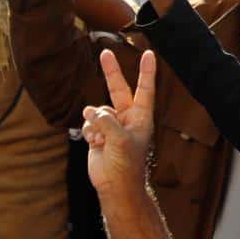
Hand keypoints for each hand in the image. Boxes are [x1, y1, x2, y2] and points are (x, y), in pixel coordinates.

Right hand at [82, 48, 155, 196]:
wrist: (114, 185)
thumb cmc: (126, 164)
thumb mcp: (120, 140)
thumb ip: (107, 121)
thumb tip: (92, 112)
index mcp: (140, 117)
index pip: (145, 89)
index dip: (147, 71)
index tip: (149, 54)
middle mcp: (127, 118)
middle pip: (118, 89)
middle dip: (111, 72)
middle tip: (105, 52)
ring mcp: (112, 125)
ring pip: (98, 111)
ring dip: (96, 123)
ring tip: (101, 139)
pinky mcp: (98, 134)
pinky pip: (89, 124)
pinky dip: (89, 132)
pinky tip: (94, 143)